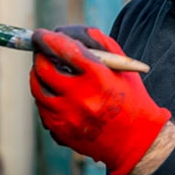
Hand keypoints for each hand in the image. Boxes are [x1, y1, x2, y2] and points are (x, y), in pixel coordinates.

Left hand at [29, 26, 170, 174]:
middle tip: (42, 52)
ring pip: (37, 88)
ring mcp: (68, 118)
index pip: (64, 50)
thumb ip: (96, 42)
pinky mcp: (61, 132)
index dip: (48, 39)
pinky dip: (45, 97)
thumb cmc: (131, 97)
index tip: (41, 35)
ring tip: (47, 71)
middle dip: (40, 55)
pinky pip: (41, 108)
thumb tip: (64, 33)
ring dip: (38, 75)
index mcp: (99, 78)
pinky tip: (56, 93)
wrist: (136, 140)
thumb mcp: (122, 65)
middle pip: (44, 68)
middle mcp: (81, 98)